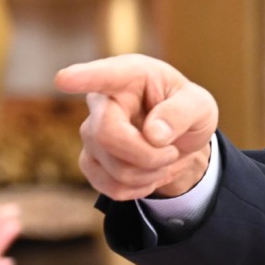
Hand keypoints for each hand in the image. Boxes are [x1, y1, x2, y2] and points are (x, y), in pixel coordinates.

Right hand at [54, 54, 218, 200]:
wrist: (179, 138)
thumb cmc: (187, 110)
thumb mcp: (200, 105)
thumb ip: (182, 113)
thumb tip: (153, 135)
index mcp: (130, 75)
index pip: (103, 76)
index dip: (83, 77)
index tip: (64, 78)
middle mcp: (103, 102)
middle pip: (107, 135)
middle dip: (148, 155)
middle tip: (172, 152)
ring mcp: (91, 132)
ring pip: (113, 167)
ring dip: (150, 173)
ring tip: (165, 159)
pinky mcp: (89, 160)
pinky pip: (110, 187)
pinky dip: (139, 189)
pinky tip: (151, 173)